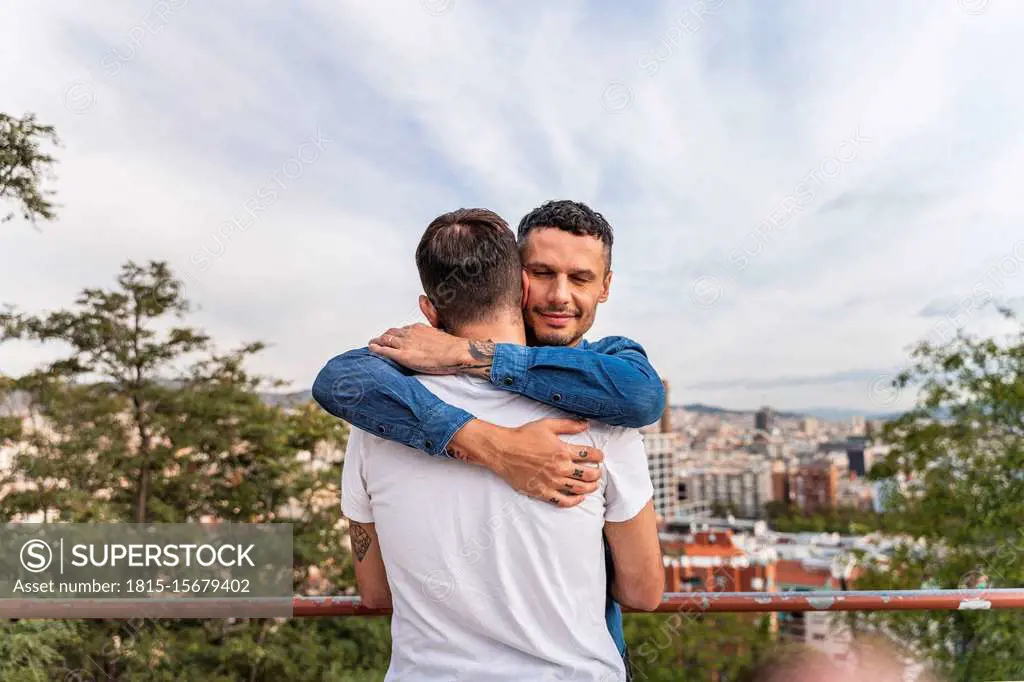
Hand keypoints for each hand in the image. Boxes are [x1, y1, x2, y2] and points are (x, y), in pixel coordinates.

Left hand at [368, 323, 492, 376]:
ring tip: (372, 344)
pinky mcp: (403, 355)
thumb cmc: (451, 345)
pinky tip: (372, 349)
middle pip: (391, 333)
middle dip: (384, 337)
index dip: (395, 334)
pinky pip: (385, 351)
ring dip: (377, 342)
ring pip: (385, 340)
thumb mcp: (440, 325)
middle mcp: (409, 333)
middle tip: (378, 340)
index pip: (401, 330)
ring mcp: (405, 344)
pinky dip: (376, 349)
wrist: (456, 352)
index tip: (392, 337)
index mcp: (418, 328)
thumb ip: (431, 314)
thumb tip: (423, 298)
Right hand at [447, 417, 604, 507]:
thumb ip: (569, 425)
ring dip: (590, 487)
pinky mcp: (543, 492)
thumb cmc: (523, 436)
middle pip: (588, 474)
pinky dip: (575, 501)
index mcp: (563, 451)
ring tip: (594, 484)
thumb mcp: (547, 425)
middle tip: (598, 471)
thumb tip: (586, 424)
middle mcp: (560, 468)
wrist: (503, 451)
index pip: (590, 455)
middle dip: (597, 473)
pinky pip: (563, 501)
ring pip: (579, 489)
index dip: (598, 455)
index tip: (600, 456)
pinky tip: (579, 498)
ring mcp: (552, 482)